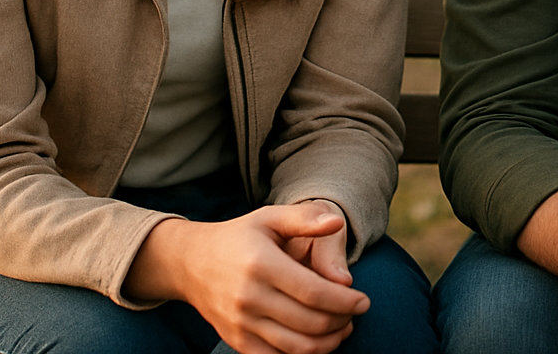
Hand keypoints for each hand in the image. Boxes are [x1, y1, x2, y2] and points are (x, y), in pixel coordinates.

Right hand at [125, 203, 369, 353]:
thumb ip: (304, 218)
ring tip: (343, 329)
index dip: (344, 301)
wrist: (192, 263)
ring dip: (327, 344)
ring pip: (295, 348)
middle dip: (341, 322)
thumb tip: (337, 224)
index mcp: (262, 264)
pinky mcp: (236, 341)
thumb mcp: (269, 217)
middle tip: (356, 313)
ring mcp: (241, 324)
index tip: (364, 300)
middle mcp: (249, 297)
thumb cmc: (240, 237)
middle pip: (309, 323)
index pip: (313, 292)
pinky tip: (318, 342)